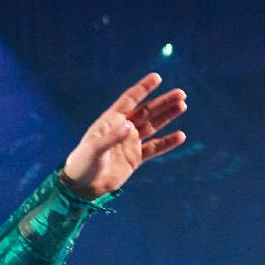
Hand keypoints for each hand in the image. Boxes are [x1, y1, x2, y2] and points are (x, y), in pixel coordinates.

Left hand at [62, 75, 188, 199]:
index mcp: (111, 121)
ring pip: (153, 126)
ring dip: (167, 116)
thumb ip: (111, 138)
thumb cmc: (82, 164)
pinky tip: (180, 136)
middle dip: (163, 102)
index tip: (157, 78)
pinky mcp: (135, 158)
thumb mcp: (94, 150)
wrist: (82, 187)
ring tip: (182, 105)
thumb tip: (129, 127)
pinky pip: (154, 148)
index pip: (130, 100)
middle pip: (146, 111)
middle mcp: (122, 128)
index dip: (143, 88)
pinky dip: (167, 142)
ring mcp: (130, 143)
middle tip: (181, 94)